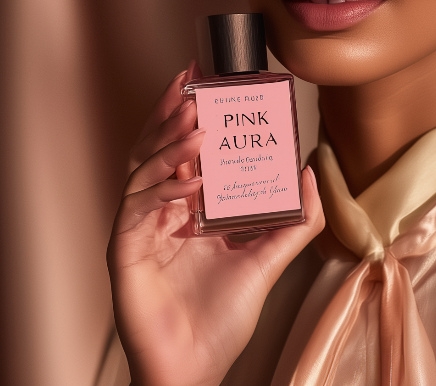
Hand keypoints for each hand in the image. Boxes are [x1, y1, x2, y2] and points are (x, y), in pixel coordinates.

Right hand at [108, 69, 324, 385]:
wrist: (196, 365)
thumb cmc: (222, 318)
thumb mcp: (270, 258)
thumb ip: (296, 219)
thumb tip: (311, 171)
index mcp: (185, 210)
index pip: (183, 149)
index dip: (188, 113)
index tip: (202, 78)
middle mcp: (158, 214)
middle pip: (155, 150)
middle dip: (171, 114)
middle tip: (191, 82)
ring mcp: (138, 231)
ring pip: (143, 171)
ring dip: (169, 144)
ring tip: (195, 121)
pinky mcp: (124, 252)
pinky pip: (137, 208)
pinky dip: (163, 187)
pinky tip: (190, 178)